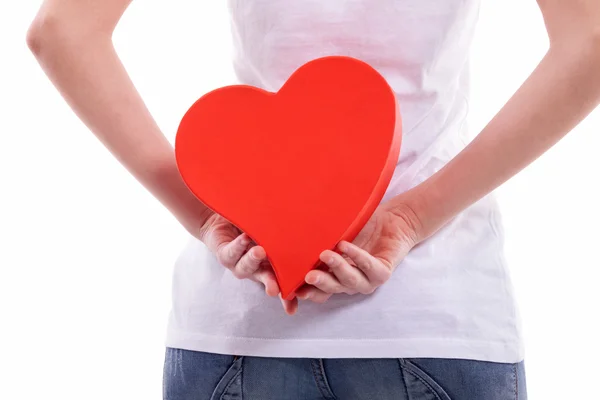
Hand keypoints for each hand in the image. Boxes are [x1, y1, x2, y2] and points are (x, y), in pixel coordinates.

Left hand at [198, 212, 297, 314]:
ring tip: (259, 251)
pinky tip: (245, 238)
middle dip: (270, 285)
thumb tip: (317, 234)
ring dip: (253, 260)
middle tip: (274, 289)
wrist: (230, 220)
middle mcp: (257, 270)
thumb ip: (290, 240)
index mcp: (272, 268)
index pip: (284, 286)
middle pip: (266, 280)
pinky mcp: (224, 255)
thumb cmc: (258, 228)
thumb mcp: (277, 236)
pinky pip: (230, 253)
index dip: (289, 298)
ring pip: (246, 268)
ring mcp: (240, 264)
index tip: (292, 309)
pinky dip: (238, 246)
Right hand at [296, 202, 421, 302]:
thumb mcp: (330, 233)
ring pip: (349, 282)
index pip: (312, 290)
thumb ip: (312, 238)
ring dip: (337, 269)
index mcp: (331, 277)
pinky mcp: (383, 274)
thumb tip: (279, 232)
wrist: (392, 221)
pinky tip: (345, 246)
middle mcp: (346, 283)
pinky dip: (357, 257)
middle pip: (329, 289)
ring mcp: (365, 280)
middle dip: (319, 284)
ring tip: (326, 254)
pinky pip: (370, 269)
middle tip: (308, 275)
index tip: (285, 290)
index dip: (298, 292)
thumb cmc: (357, 227)